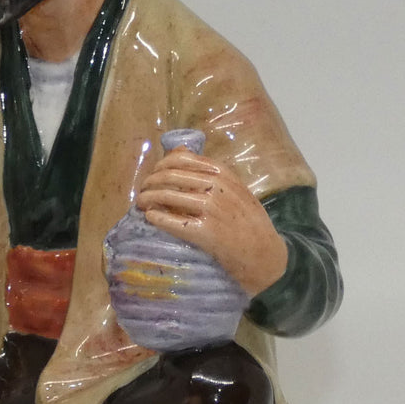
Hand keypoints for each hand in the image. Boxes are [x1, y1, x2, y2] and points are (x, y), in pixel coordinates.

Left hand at [134, 148, 287, 296]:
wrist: (264, 253)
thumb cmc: (247, 221)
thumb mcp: (234, 188)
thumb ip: (207, 171)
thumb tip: (177, 151)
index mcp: (223, 174)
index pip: (181, 159)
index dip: (160, 166)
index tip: (153, 175)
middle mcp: (216, 188)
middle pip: (169, 177)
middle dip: (149, 183)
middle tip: (142, 192)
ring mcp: (210, 209)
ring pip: (166, 196)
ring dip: (147, 199)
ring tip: (140, 204)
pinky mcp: (204, 232)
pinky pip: (170, 221)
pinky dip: (155, 217)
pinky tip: (149, 217)